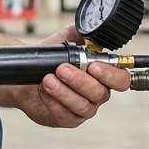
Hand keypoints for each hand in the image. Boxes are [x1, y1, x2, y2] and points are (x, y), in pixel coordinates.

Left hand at [12, 25, 131, 128]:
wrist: (27, 77)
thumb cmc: (50, 62)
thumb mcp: (65, 43)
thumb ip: (80, 35)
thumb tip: (89, 29)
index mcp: (103, 76)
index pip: (121, 80)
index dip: (112, 75)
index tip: (94, 66)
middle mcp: (97, 94)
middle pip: (99, 93)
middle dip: (80, 80)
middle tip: (62, 69)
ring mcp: (83, 109)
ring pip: (82, 105)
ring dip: (64, 91)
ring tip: (48, 79)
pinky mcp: (67, 119)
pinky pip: (65, 115)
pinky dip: (53, 101)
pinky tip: (43, 90)